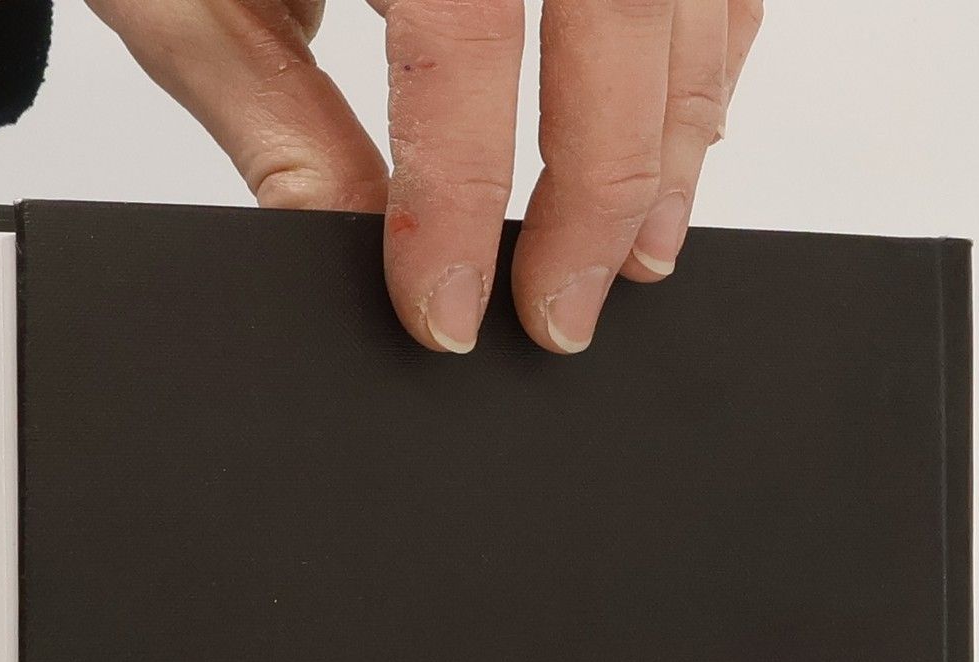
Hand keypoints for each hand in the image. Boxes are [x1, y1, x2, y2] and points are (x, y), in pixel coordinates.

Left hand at [86, 0, 761, 353]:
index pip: (462, 45)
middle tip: (559, 314)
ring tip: (632, 253)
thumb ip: (275, 119)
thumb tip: (353, 247)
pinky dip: (703, 53)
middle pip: (614, 19)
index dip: (463, 202)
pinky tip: (677, 135)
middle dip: (597, 196)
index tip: (449, 309)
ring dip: (671, 140)